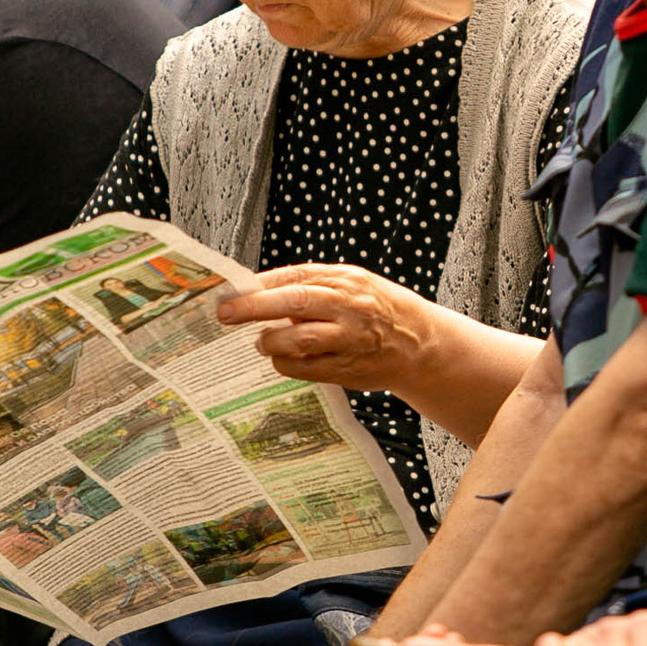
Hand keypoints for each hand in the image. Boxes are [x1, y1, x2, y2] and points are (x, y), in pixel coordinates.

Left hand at [216, 264, 440, 393]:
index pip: (294, 276)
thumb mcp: (352, 283)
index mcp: (345, 279)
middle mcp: (349, 306)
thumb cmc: (376, 308)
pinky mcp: (348, 369)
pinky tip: (281, 359)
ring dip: (271, 341)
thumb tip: (260, 292)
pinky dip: (285, 364)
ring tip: (263, 342)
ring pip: (299, 339)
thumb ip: (312, 286)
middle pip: (294, 302)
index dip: (259, 284)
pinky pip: (306, 369)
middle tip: (225, 313)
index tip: (230, 290)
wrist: (421, 343)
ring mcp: (350, 339)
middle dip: (254, 307)